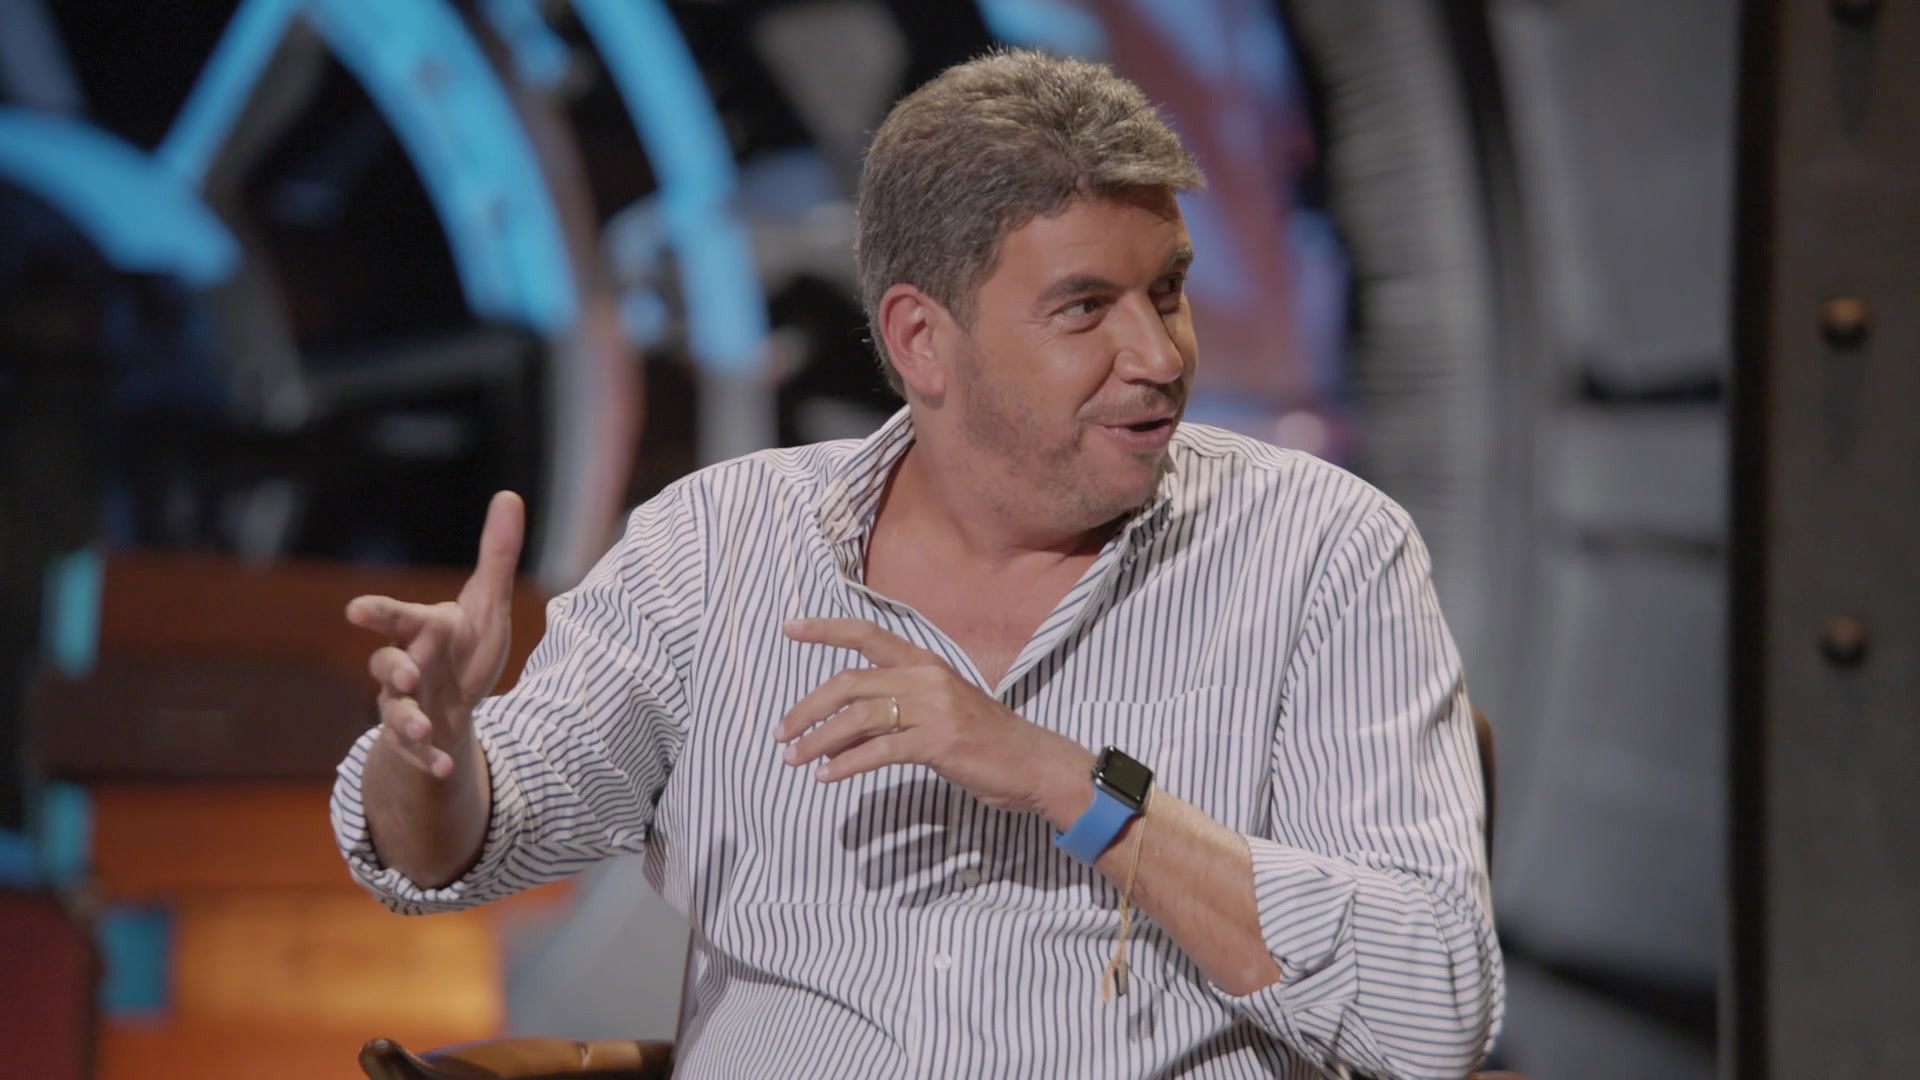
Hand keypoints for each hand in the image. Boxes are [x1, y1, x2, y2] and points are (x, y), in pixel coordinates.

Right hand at [345, 491, 523, 779]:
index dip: (378, 613)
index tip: (357, 610)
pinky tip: (446, 769)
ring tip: (425, 729)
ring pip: (394, 712)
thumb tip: (509, 496)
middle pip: (385, 666)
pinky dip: (431, 760)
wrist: (454, 702)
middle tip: (403, 674)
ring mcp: (404, 704)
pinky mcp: (415, 739)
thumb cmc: (464, 645)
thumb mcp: (487, 603)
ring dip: (407, 720)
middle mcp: (405, 666)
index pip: (395, 616)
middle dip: (390, 668)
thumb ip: (496, 555)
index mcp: (421, 630)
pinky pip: (417, 751)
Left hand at [775, 618, 1095, 821]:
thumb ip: (894, 709)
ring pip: (858, 717)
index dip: (826, 629)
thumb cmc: (983, 738)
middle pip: (849, 683)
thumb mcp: (939, 710)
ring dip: (818, 740)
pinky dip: (846, 764)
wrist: (1032, 762)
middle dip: (807, 708)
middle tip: (781, 733)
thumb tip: (839, 728)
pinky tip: (828, 776)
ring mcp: (933, 708)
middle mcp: (926, 677)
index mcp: (925, 661)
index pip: (867, 635)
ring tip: (794, 759)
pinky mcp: (938, 742)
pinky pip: (878, 751)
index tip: (790, 627)